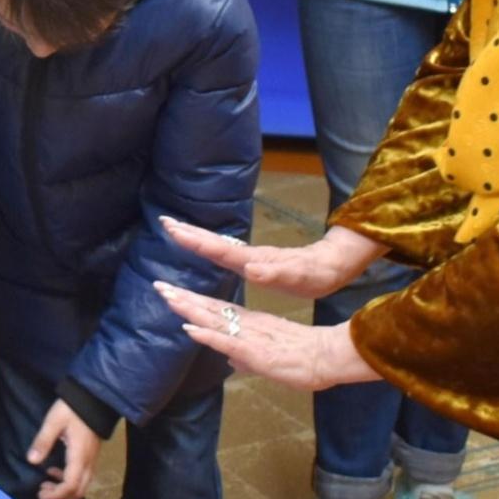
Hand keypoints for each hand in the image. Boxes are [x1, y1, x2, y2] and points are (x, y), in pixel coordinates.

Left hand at [25, 399, 99, 498]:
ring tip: (46, 485)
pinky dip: (68, 481)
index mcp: (79, 457)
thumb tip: (32, 460)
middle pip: (79, 491)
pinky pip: (82, 477)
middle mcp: (88, 462)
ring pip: (82, 486)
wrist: (93, 398)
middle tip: (42, 493)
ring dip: (64, 491)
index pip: (70, 486)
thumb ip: (43, 442)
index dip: (56, 495)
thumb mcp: (54, 422)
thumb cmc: (72, 409)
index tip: (41, 495)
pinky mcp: (90, 456)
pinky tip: (54, 471)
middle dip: (60, 498)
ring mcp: (91, 460)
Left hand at [156, 282, 374, 390]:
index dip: (193, 303)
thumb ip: (246, 356)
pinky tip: (190, 329)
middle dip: (183, 299)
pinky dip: (208, 335)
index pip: (217, 311)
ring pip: (215, 320)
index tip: (171, 292)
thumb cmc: (301, 359)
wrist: (328, 358)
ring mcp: (250, 336)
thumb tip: (228, 359)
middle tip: (159, 286)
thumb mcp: (268, 358)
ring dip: (190, 310)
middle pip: (210, 310)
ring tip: (169, 297)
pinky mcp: (256, 350)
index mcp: (251, 324)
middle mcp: (247, 325)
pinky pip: (227, 341)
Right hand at [163, 218, 385, 300]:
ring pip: (218, 245)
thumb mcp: (300, 277)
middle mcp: (250, 256)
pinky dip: (209, 247)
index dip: (196, 241)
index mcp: (256, 260)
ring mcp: (253, 256)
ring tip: (175, 230)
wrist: (333, 264)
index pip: (220, 249)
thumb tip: (250, 268)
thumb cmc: (317, 274)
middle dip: (189, 233)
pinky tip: (203, 247)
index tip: (173, 230)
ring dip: (195, 237)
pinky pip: (226, 253)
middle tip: (164, 222)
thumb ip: (276, 272)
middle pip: (214, 242)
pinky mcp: (257, 261)